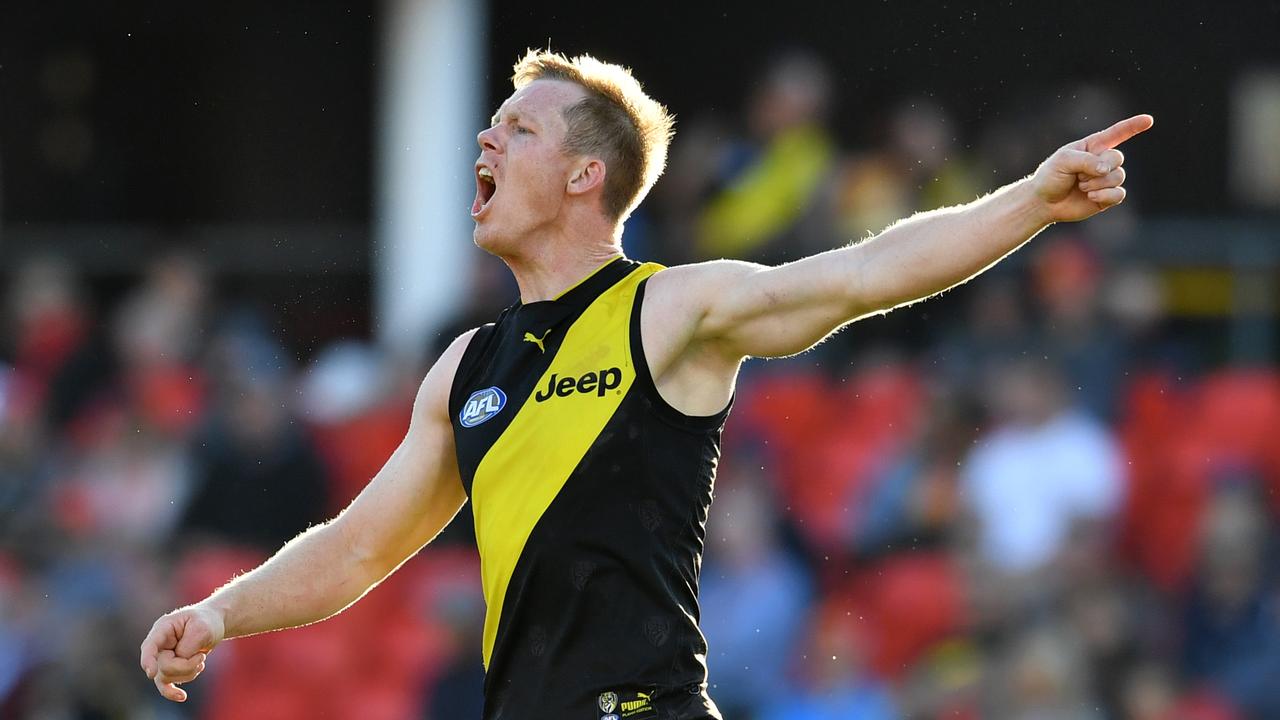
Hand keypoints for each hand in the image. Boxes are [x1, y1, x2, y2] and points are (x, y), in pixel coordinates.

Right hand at [139, 603, 225, 701]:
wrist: (213, 624)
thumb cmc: (206, 622)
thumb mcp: (202, 629)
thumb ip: (188, 646)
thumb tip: (178, 661)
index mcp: (163, 629)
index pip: (149, 646)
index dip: (148, 660)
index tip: (151, 673)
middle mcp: (159, 645)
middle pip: (163, 667)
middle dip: (186, 666)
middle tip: (202, 655)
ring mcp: (162, 658)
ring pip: (167, 677)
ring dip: (189, 672)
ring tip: (201, 658)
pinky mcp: (170, 669)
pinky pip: (165, 685)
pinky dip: (172, 692)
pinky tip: (182, 696)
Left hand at [1030, 114, 1153, 222]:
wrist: (1044, 202)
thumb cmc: (1051, 176)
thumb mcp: (1064, 161)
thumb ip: (1087, 160)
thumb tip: (1107, 169)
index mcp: (1093, 146)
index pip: (1117, 133)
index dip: (1133, 126)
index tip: (1148, 120)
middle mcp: (1103, 161)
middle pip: (1117, 158)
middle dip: (1099, 168)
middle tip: (1078, 176)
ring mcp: (1106, 179)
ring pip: (1118, 176)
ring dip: (1097, 183)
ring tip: (1080, 186)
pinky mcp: (1107, 197)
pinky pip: (1119, 194)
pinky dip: (1106, 195)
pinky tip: (1090, 196)